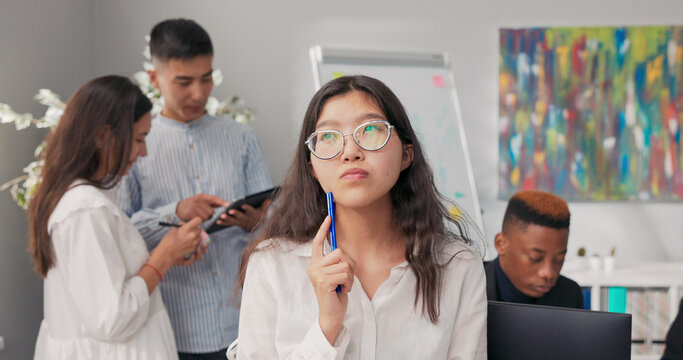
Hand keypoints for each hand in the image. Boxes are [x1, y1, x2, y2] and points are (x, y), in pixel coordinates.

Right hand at [154, 217, 202, 265]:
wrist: (166, 253)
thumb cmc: (168, 241)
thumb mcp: (174, 229)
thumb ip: (182, 225)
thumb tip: (186, 223)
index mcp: (187, 228)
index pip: (198, 220)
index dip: (196, 221)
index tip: (194, 222)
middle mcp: (192, 235)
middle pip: (199, 229)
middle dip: (195, 229)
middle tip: (189, 231)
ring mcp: (194, 242)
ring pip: (199, 236)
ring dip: (195, 236)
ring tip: (187, 238)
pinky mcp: (194, 248)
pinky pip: (198, 243)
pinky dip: (194, 242)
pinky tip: (187, 243)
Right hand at [176, 193, 226, 220]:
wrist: (179, 207)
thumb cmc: (194, 204)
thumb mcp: (202, 200)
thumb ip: (213, 202)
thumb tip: (226, 204)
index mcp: (203, 196)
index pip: (214, 199)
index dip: (222, 202)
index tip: (229, 205)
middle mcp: (199, 200)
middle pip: (211, 212)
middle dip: (208, 214)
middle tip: (202, 212)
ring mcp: (194, 206)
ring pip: (206, 217)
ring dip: (203, 218)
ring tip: (198, 214)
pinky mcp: (190, 213)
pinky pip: (199, 220)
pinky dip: (198, 220)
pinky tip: (194, 216)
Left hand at [217, 199, 271, 231]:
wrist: (254, 226)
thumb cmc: (259, 216)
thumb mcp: (263, 211)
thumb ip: (265, 206)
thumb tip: (269, 200)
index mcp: (252, 214)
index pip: (250, 211)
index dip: (247, 208)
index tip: (243, 205)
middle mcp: (245, 218)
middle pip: (240, 216)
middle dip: (235, 213)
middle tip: (229, 211)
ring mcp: (239, 222)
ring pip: (233, 220)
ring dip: (227, 219)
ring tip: (221, 216)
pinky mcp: (235, 223)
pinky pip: (228, 224)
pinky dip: (223, 223)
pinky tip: (217, 221)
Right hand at [307, 216, 354, 344]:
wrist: (331, 314)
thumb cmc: (335, 294)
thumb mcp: (335, 275)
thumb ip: (336, 262)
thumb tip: (341, 250)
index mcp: (315, 263)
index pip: (318, 242)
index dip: (324, 229)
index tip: (329, 216)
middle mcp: (313, 267)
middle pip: (339, 252)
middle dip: (349, 265)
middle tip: (346, 278)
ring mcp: (317, 274)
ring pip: (345, 264)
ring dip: (350, 277)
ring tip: (343, 286)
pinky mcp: (323, 282)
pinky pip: (345, 274)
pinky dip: (348, 284)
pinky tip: (342, 291)